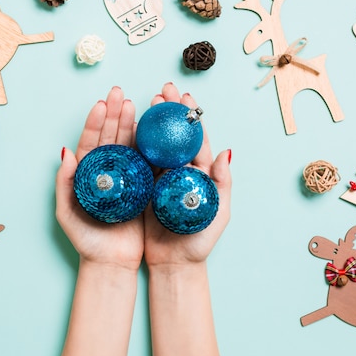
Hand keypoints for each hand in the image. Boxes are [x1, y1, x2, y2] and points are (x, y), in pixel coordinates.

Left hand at [55, 86, 143, 270]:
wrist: (112, 264)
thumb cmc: (86, 241)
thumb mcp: (67, 213)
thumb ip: (65, 184)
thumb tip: (66, 152)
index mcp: (88, 174)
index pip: (91, 142)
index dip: (95, 122)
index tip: (100, 104)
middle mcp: (107, 172)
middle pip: (111, 137)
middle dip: (114, 114)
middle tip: (119, 93)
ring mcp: (126, 179)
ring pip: (129, 145)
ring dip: (132, 124)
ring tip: (135, 103)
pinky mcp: (143, 188)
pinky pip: (147, 162)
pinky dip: (149, 145)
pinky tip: (152, 128)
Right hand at [143, 83, 231, 267]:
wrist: (172, 266)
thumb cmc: (198, 242)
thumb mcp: (218, 214)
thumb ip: (222, 184)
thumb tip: (226, 151)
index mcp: (200, 174)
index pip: (194, 140)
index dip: (189, 117)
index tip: (183, 97)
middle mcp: (179, 172)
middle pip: (173, 136)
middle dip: (168, 111)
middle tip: (162, 89)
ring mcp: (160, 179)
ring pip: (154, 145)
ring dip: (150, 122)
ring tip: (144, 101)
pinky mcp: (143, 189)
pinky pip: (138, 163)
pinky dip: (134, 145)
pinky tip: (129, 128)